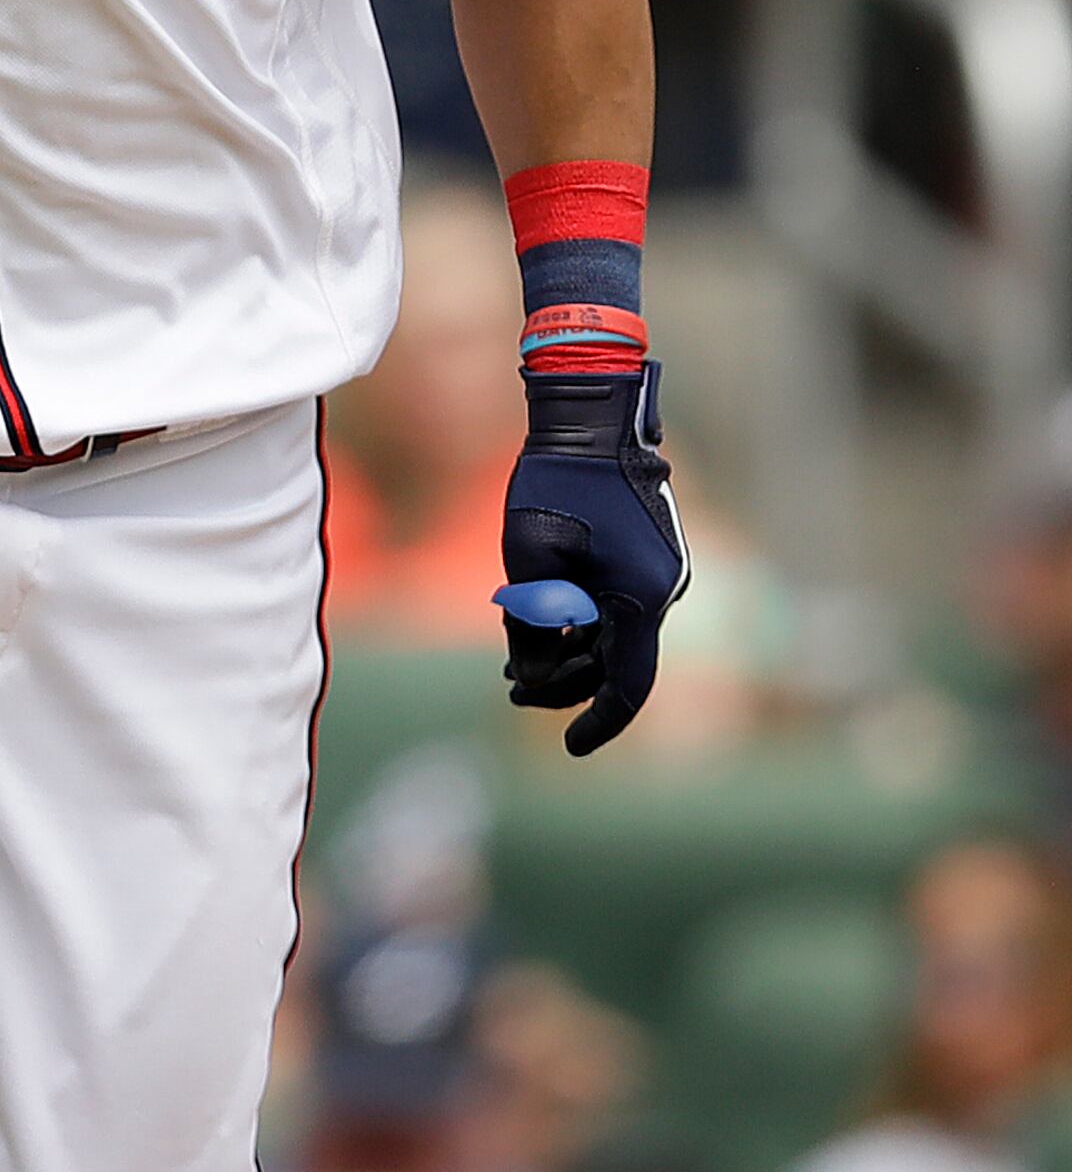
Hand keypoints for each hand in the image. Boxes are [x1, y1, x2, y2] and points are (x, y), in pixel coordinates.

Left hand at [494, 360, 688, 756]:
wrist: (592, 422)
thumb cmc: (554, 483)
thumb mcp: (527, 559)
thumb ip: (532, 626)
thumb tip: (533, 679)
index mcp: (639, 598)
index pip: (628, 686)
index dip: (599, 721)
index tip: (572, 749)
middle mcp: (660, 593)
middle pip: (615, 664)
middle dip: (563, 684)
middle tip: (510, 691)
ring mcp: (658, 576)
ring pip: (613, 638)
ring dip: (568, 655)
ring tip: (513, 665)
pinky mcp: (647, 561)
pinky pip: (615, 610)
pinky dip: (580, 625)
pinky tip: (538, 624)